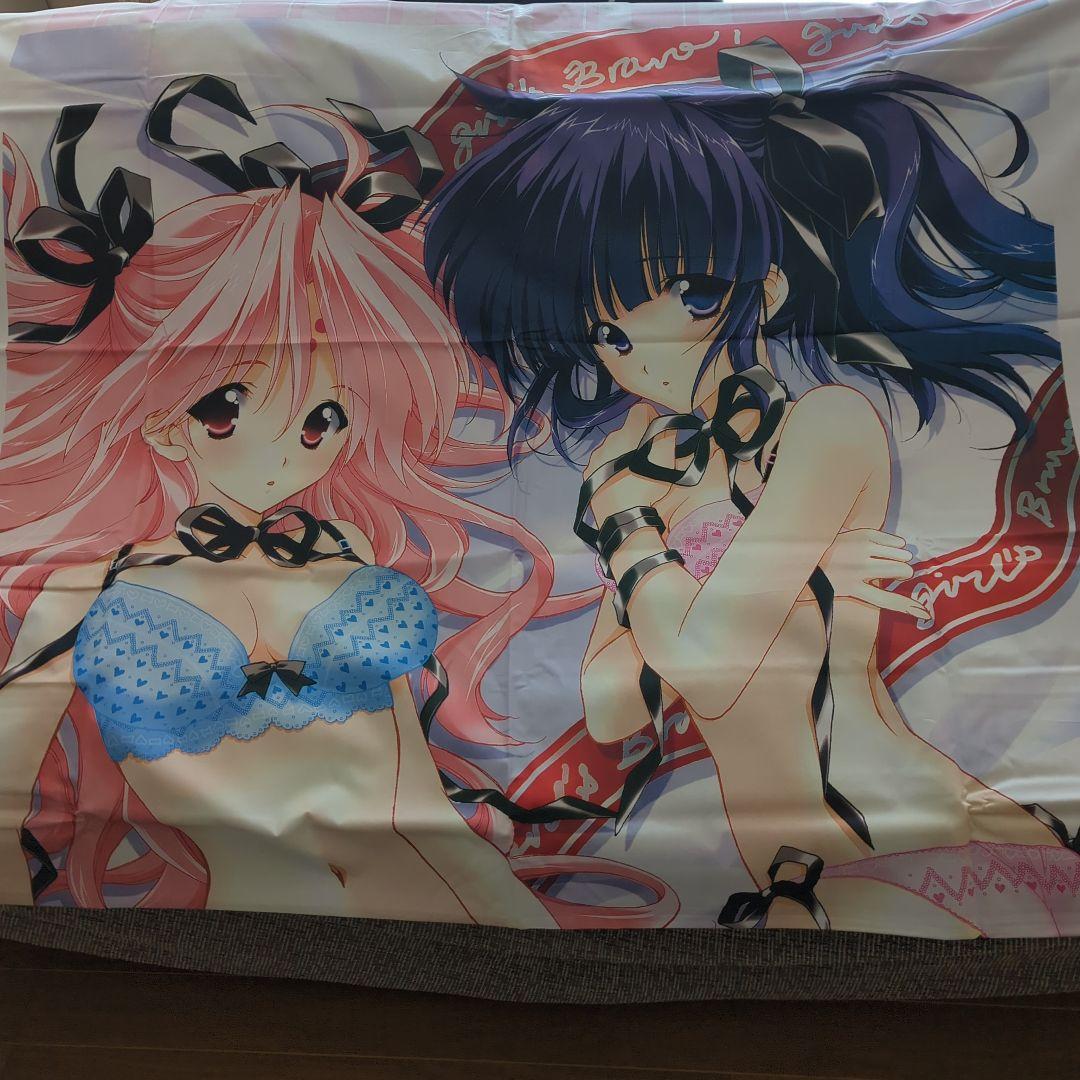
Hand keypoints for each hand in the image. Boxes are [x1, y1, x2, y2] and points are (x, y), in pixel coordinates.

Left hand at [584, 403, 675, 524]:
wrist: (624, 516)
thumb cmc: (648, 487)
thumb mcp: (668, 460)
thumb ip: (667, 435)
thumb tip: (663, 425)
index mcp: (630, 432)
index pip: (640, 410)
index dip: (651, 419)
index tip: (655, 435)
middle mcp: (610, 439)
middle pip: (626, 430)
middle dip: (636, 439)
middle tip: (645, 460)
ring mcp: (596, 455)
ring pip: (612, 447)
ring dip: (621, 454)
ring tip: (630, 475)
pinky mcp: (588, 471)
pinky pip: (600, 463)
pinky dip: (608, 468)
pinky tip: (617, 481)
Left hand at [819, 528, 929, 619]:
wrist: (804, 553)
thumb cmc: (825, 576)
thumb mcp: (842, 592)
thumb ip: (866, 594)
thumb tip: (888, 602)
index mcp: (852, 588)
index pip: (885, 600)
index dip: (906, 606)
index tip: (923, 610)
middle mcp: (858, 569)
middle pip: (899, 571)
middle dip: (905, 572)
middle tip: (902, 572)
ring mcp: (860, 549)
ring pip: (898, 554)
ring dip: (901, 557)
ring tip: (894, 558)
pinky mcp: (860, 535)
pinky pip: (890, 540)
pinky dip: (896, 543)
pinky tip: (895, 546)